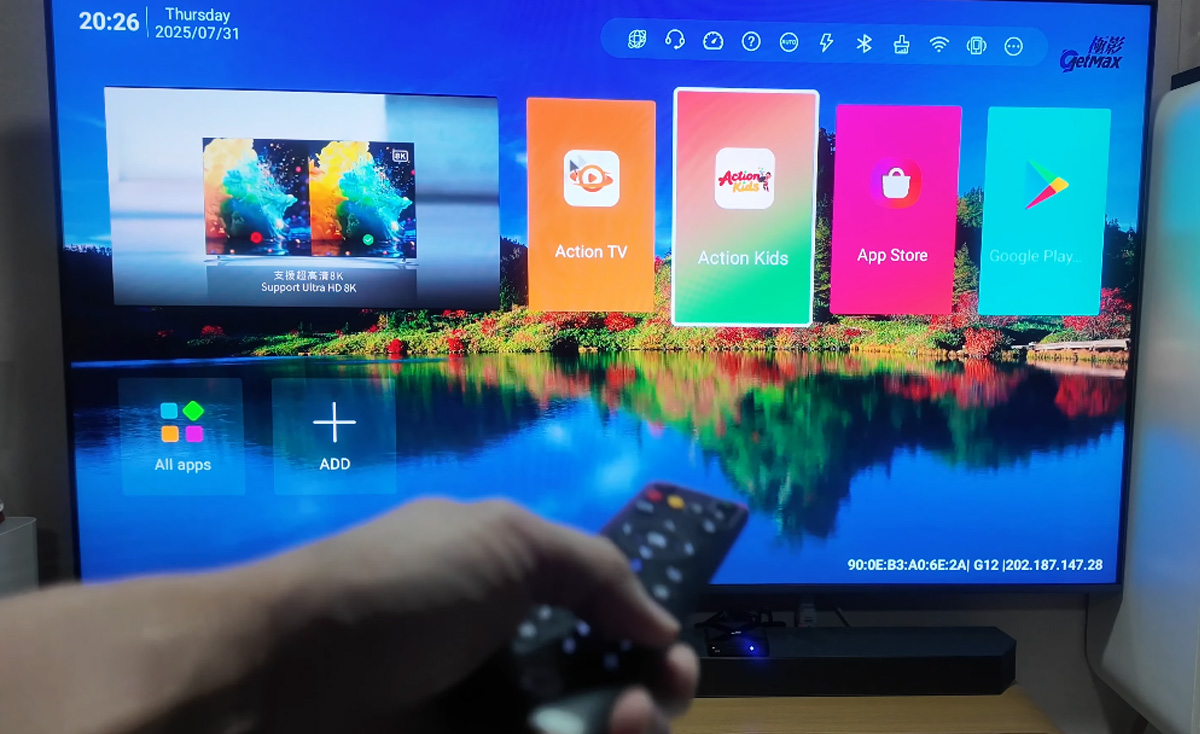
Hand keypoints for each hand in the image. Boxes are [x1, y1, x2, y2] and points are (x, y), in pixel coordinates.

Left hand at [250, 498, 698, 732]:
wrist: (281, 675)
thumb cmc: (401, 590)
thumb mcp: (504, 540)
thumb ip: (596, 569)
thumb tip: (663, 625)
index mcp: (524, 590)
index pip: (612, 622)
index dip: (653, 644)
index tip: (673, 665)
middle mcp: (515, 657)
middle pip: (612, 692)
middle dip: (650, 700)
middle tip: (642, 710)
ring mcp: (489, 718)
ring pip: (583, 733)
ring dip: (623, 732)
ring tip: (618, 730)